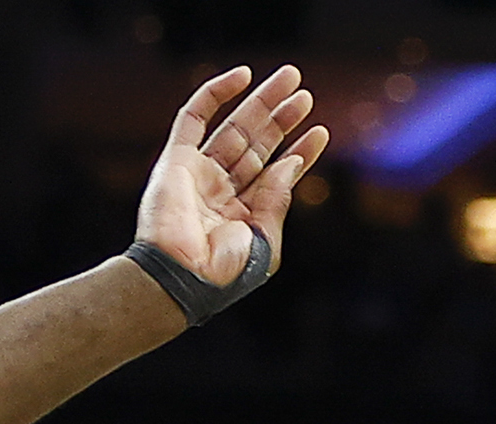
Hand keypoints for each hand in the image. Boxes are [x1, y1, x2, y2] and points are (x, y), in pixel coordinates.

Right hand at [136, 65, 328, 286]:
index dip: (298, 154)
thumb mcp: (264, 240)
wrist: (180, 276)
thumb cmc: (223, 272)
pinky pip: (194, 117)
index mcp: (244, 216)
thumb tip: (290, 164)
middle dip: (281, 119)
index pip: (275, 176)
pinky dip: (216, 93)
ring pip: (234, 127)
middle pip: (257, 146)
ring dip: (261, 102)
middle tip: (304, 94)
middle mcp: (222, 192)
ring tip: (291, 78)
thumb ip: (278, 199)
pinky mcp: (175, 159)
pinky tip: (243, 76)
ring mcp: (199, 173)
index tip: (319, 131)